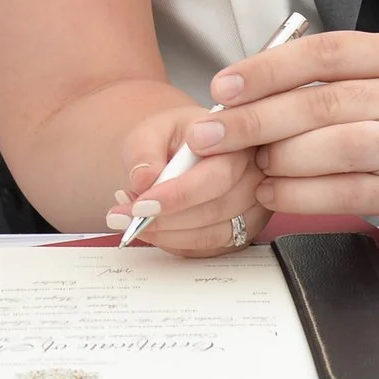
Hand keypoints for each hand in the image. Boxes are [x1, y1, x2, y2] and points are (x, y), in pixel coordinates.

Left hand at [103, 106, 265, 256]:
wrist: (185, 151)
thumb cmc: (176, 137)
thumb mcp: (153, 130)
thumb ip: (144, 150)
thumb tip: (143, 179)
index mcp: (239, 144)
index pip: (217, 176)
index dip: (178, 196)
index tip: (141, 205)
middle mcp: (254, 179)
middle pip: (215, 211)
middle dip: (164, 219)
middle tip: (124, 215)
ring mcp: (251, 209)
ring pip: (210, 235)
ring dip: (165, 233)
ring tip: (130, 217)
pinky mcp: (240, 233)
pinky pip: (206, 249)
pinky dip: (173, 242)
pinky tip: (150, 227)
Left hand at [184, 29, 378, 256]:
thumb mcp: (377, 89)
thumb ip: (320, 86)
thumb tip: (237, 94)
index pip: (325, 52)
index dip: (268, 68)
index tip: (222, 86)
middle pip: (323, 102)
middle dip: (257, 119)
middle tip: (210, 134)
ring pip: (337, 145)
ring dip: (281, 157)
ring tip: (252, 165)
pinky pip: (349, 192)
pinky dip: (302, 194)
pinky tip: (274, 192)